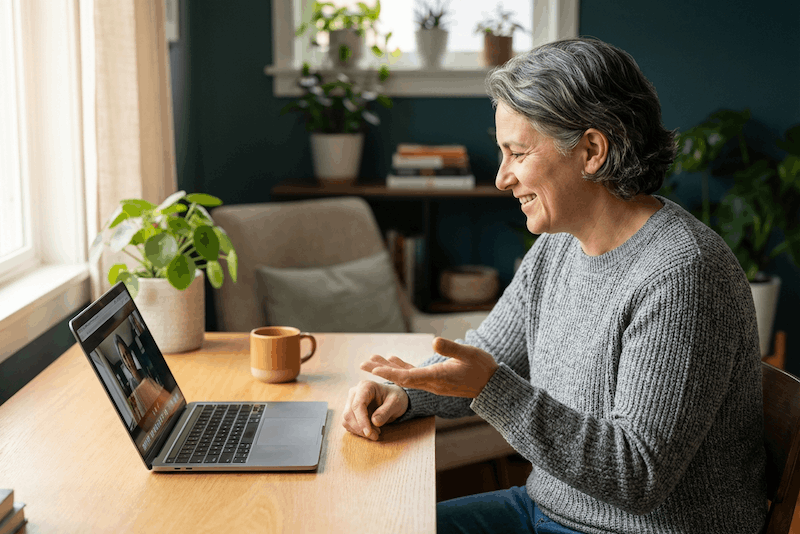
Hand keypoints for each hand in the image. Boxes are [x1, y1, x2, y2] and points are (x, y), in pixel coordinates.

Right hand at [342, 381, 408, 440]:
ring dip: (359, 431)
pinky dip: (358, 431)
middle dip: (361, 428)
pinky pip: (348, 424)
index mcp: (365, 386)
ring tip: (376, 432)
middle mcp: (355, 392)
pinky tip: (370, 430)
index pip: (357, 405)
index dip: (362, 421)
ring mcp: (350, 401)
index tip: (369, 433)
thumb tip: (374, 422)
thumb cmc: (395, 398)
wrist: (393, 399)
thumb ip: (386, 411)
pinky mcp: (350, 411)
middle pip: (349, 414)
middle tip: (375, 435)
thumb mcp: (395, 403)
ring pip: (346, 420)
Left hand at [361, 337, 498, 398]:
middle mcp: (431, 383)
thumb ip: (451, 348)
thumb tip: (433, 342)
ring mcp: (432, 383)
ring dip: (388, 369)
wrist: (492, 385)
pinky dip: (402, 367)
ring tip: (371, 361)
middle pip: (401, 378)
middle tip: (362, 366)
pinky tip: (393, 360)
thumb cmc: (482, 368)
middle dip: (382, 371)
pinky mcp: (436, 380)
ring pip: (405, 376)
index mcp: (437, 377)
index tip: (375, 369)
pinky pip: (414, 374)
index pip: (408, 377)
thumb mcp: (469, 354)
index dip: (391, 372)